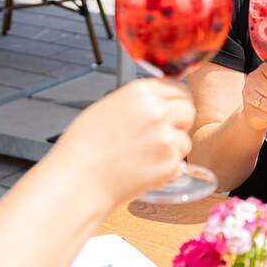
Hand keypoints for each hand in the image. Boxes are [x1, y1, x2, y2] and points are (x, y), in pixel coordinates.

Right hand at [51, 78, 195, 206]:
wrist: (78, 180)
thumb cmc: (84, 147)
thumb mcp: (108, 106)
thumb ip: (140, 99)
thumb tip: (161, 98)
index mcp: (141, 92)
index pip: (178, 86)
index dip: (177, 99)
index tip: (174, 107)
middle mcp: (157, 111)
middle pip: (188, 109)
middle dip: (179, 121)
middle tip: (163, 133)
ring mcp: (165, 136)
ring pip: (186, 136)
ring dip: (173, 146)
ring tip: (146, 154)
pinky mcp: (169, 161)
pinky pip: (180, 160)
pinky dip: (167, 165)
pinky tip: (145, 167)